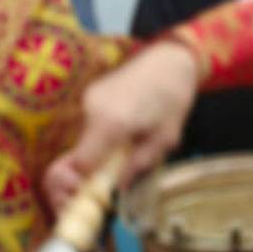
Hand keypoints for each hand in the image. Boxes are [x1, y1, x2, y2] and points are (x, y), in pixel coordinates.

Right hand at [43, 41, 199, 210]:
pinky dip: (102, 134)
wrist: (170, 59)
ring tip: (127, 146)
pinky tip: (125, 129)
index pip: (80, 164)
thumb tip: (119, 188)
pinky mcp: (91, 93)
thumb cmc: (172, 98)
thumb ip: (138, 164)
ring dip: (99, 150)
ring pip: (84, 138)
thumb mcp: (163, 139)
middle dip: (91, 169)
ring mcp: (89, 99)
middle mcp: (93, 110)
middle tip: (110, 176)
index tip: (96, 192)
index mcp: (111, 124)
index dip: (83, 182)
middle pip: (79, 153)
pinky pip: (90, 124)